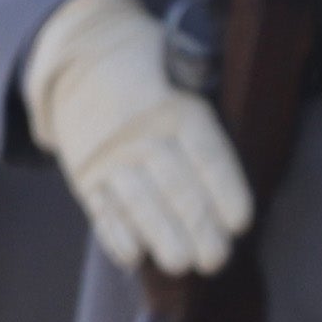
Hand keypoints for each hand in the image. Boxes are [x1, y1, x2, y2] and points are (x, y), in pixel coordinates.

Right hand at [22, 0, 254, 278]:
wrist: (82, 56)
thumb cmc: (154, 76)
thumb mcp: (189, 78)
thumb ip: (211, 122)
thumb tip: (239, 167)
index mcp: (178, 110)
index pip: (207, 155)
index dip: (225, 191)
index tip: (240, 223)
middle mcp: (142, 134)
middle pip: (174, 187)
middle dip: (197, 227)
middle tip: (216, 259)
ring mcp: (108, 155)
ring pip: (137, 202)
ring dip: (160, 237)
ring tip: (181, 264)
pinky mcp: (83, 173)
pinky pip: (99, 208)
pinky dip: (114, 234)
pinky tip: (133, 256)